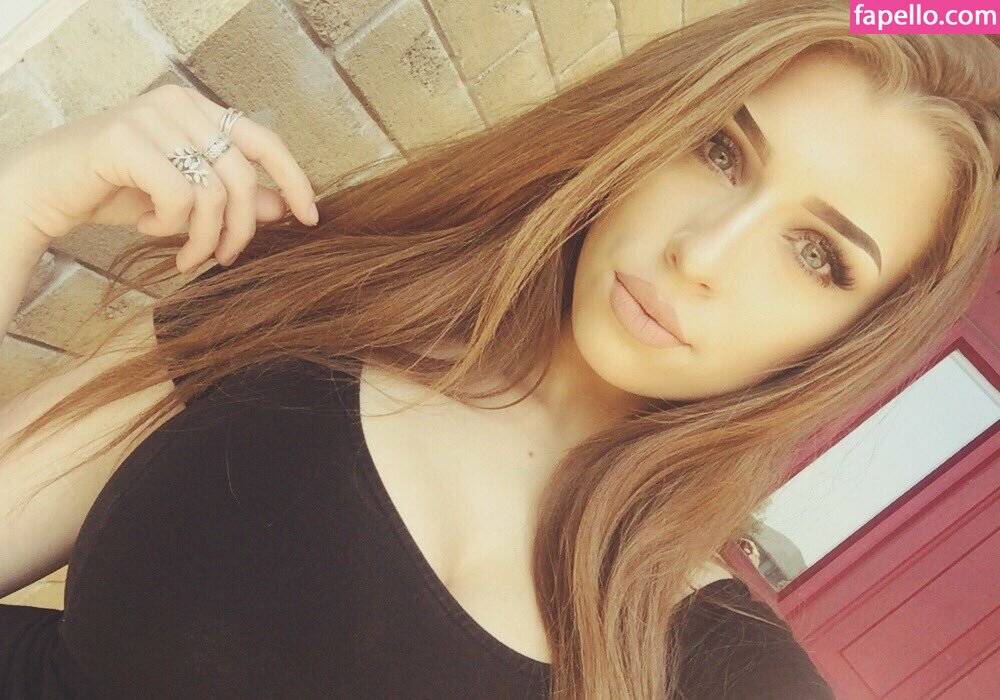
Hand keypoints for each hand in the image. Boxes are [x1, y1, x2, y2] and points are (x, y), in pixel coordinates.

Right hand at [0, 84, 317, 271]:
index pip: (266, 142)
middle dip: (240, 231)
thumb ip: (232, 195)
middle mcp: (180, 104)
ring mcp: (152, 116)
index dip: (295, 180)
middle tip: (221, 258)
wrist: (45, 190)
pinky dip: (168, 225)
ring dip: (202, 238)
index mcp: (201, 110)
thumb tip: (283, 206)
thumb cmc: (119, 191)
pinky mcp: (124, 138)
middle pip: (243, 177)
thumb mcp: (187, 197)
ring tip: (183, 253)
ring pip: (213, 192)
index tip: (311, 219)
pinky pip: (178, 195)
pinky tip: (147, 228)